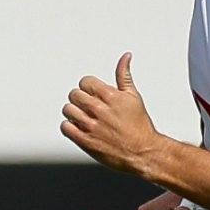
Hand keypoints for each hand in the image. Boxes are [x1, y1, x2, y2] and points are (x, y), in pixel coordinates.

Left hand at [61, 53, 166, 176]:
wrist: (143, 152)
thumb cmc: (139, 125)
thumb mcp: (133, 97)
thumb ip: (124, 76)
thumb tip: (125, 57)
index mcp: (110, 96)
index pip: (85, 82)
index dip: (89, 88)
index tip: (95, 95)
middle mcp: (99, 109)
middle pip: (74, 95)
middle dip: (81, 99)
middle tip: (91, 108)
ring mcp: (90, 125)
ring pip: (68, 109)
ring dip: (74, 113)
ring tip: (86, 118)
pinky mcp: (84, 140)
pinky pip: (65, 127)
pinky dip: (70, 126)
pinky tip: (80, 127)